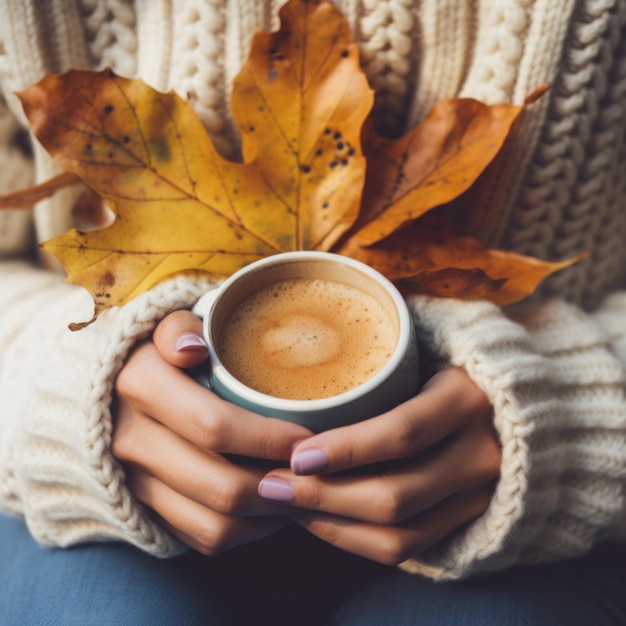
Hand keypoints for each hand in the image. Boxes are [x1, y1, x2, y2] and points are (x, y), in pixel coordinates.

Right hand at [112, 310, 312, 554]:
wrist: (103, 391)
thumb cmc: (156, 353)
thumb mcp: (164, 326)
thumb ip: (178, 328)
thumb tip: (193, 349)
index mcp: (141, 386)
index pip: (214, 426)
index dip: (268, 438)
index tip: (308, 435)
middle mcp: (132, 440)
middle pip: (221, 485)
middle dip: (280, 484)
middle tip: (314, 471)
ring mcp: (134, 481)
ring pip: (214, 523)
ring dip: (267, 515)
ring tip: (300, 491)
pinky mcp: (143, 507)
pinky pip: (200, 538)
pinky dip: (245, 532)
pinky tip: (271, 508)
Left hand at [257, 367, 498, 564]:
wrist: (513, 405)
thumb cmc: (447, 368)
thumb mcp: (425, 350)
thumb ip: (378, 359)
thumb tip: (299, 365)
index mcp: (467, 399)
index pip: (401, 433)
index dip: (345, 449)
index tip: (295, 454)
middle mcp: (481, 453)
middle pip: (395, 495)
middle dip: (323, 496)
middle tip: (271, 485)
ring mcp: (480, 494)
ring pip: (399, 533)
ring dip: (332, 524)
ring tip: (286, 504)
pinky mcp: (468, 520)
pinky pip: (409, 549)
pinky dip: (356, 540)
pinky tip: (319, 520)